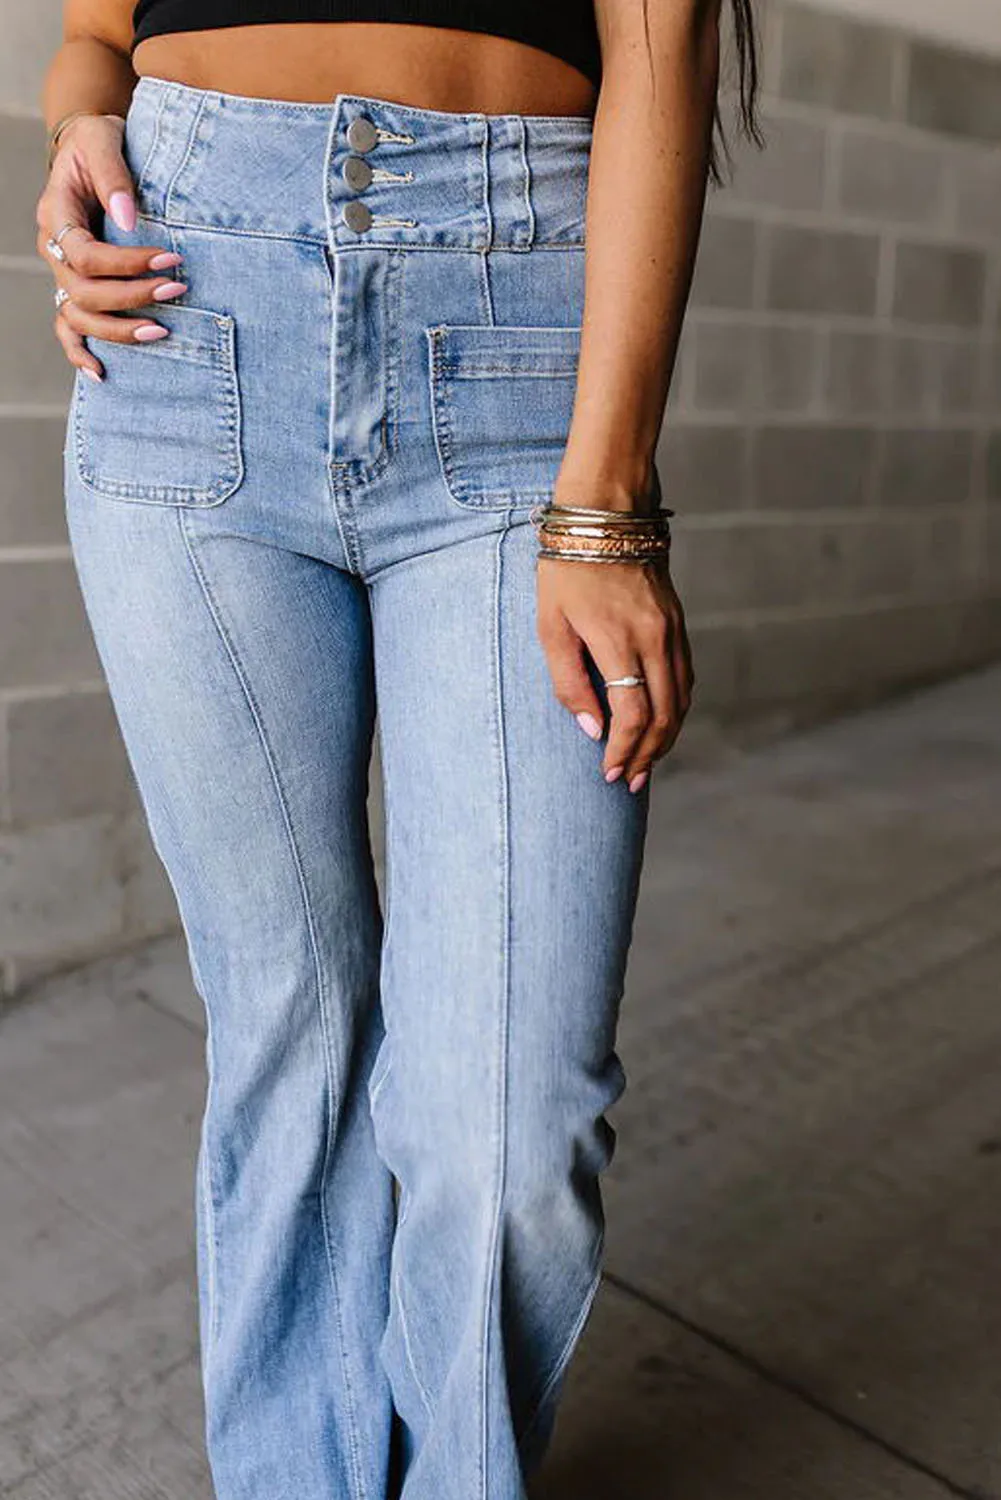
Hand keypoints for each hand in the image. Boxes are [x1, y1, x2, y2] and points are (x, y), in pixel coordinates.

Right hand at [36, 112, 187, 379]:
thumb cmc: (99, 141)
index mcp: (56, 213)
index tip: (171, 259)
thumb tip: (131, 219)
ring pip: (78, 317)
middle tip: (177, 292)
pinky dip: (80, 352)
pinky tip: (103, 373)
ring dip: (119, 331)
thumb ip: (115, 177)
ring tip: (163, 333)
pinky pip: (68, 328)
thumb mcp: (104, 141)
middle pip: (84, 292)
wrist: (91, 149)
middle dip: (132, 298)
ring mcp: (61, 272)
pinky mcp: (74, 286)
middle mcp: (54, 248)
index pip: (85, 255)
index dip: (126, 264)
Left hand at [537, 554, 693, 792]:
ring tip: (645, 763)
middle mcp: (654, 639)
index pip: (632, 714)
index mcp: (618, 641)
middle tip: (628, 782)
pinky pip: (685, 677)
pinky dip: (676, 708)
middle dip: (647, 755)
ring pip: (681, 700)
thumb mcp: (550, 625)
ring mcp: (672, 630)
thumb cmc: (566, 569)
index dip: (623, 750)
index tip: (608, 773)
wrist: (606, 514)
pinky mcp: (678, 622)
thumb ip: (568, 682)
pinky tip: (661, 723)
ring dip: (665, 738)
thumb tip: (591, 729)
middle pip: (664, 715)